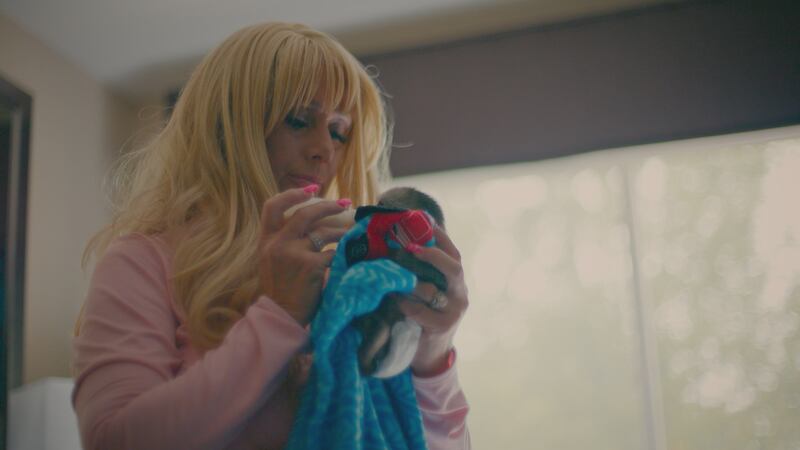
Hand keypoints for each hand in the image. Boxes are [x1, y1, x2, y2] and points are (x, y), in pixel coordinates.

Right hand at [258, 187, 349, 325]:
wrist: (280, 316)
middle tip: (345, 204)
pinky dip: (343, 254)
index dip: (293, 194)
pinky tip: (351, 255)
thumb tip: (310, 222)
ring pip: (324, 232)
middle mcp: (278, 243)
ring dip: (342, 231)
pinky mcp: (310, 266)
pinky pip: (333, 253)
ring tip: (352, 233)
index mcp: (266, 240)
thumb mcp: (271, 261)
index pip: (272, 206)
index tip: (312, 189)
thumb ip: (284, 241)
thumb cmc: (280, 290)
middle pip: (306, 213)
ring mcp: (294, 253)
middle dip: (328, 206)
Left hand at [397, 226, 468, 375]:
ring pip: (437, 290)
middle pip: (454, 267)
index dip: (439, 236)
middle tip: (411, 246)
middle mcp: (460, 294)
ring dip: (412, 279)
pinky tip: (393, 296)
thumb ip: (419, 273)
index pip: (453, 253)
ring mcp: (453, 312)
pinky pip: (422, 312)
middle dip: (433, 254)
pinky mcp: (441, 327)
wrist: (431, 355)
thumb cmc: (423, 317)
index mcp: (456, 281)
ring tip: (394, 269)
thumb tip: (395, 243)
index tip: (421, 220)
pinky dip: (406, 303)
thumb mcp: (426, 292)